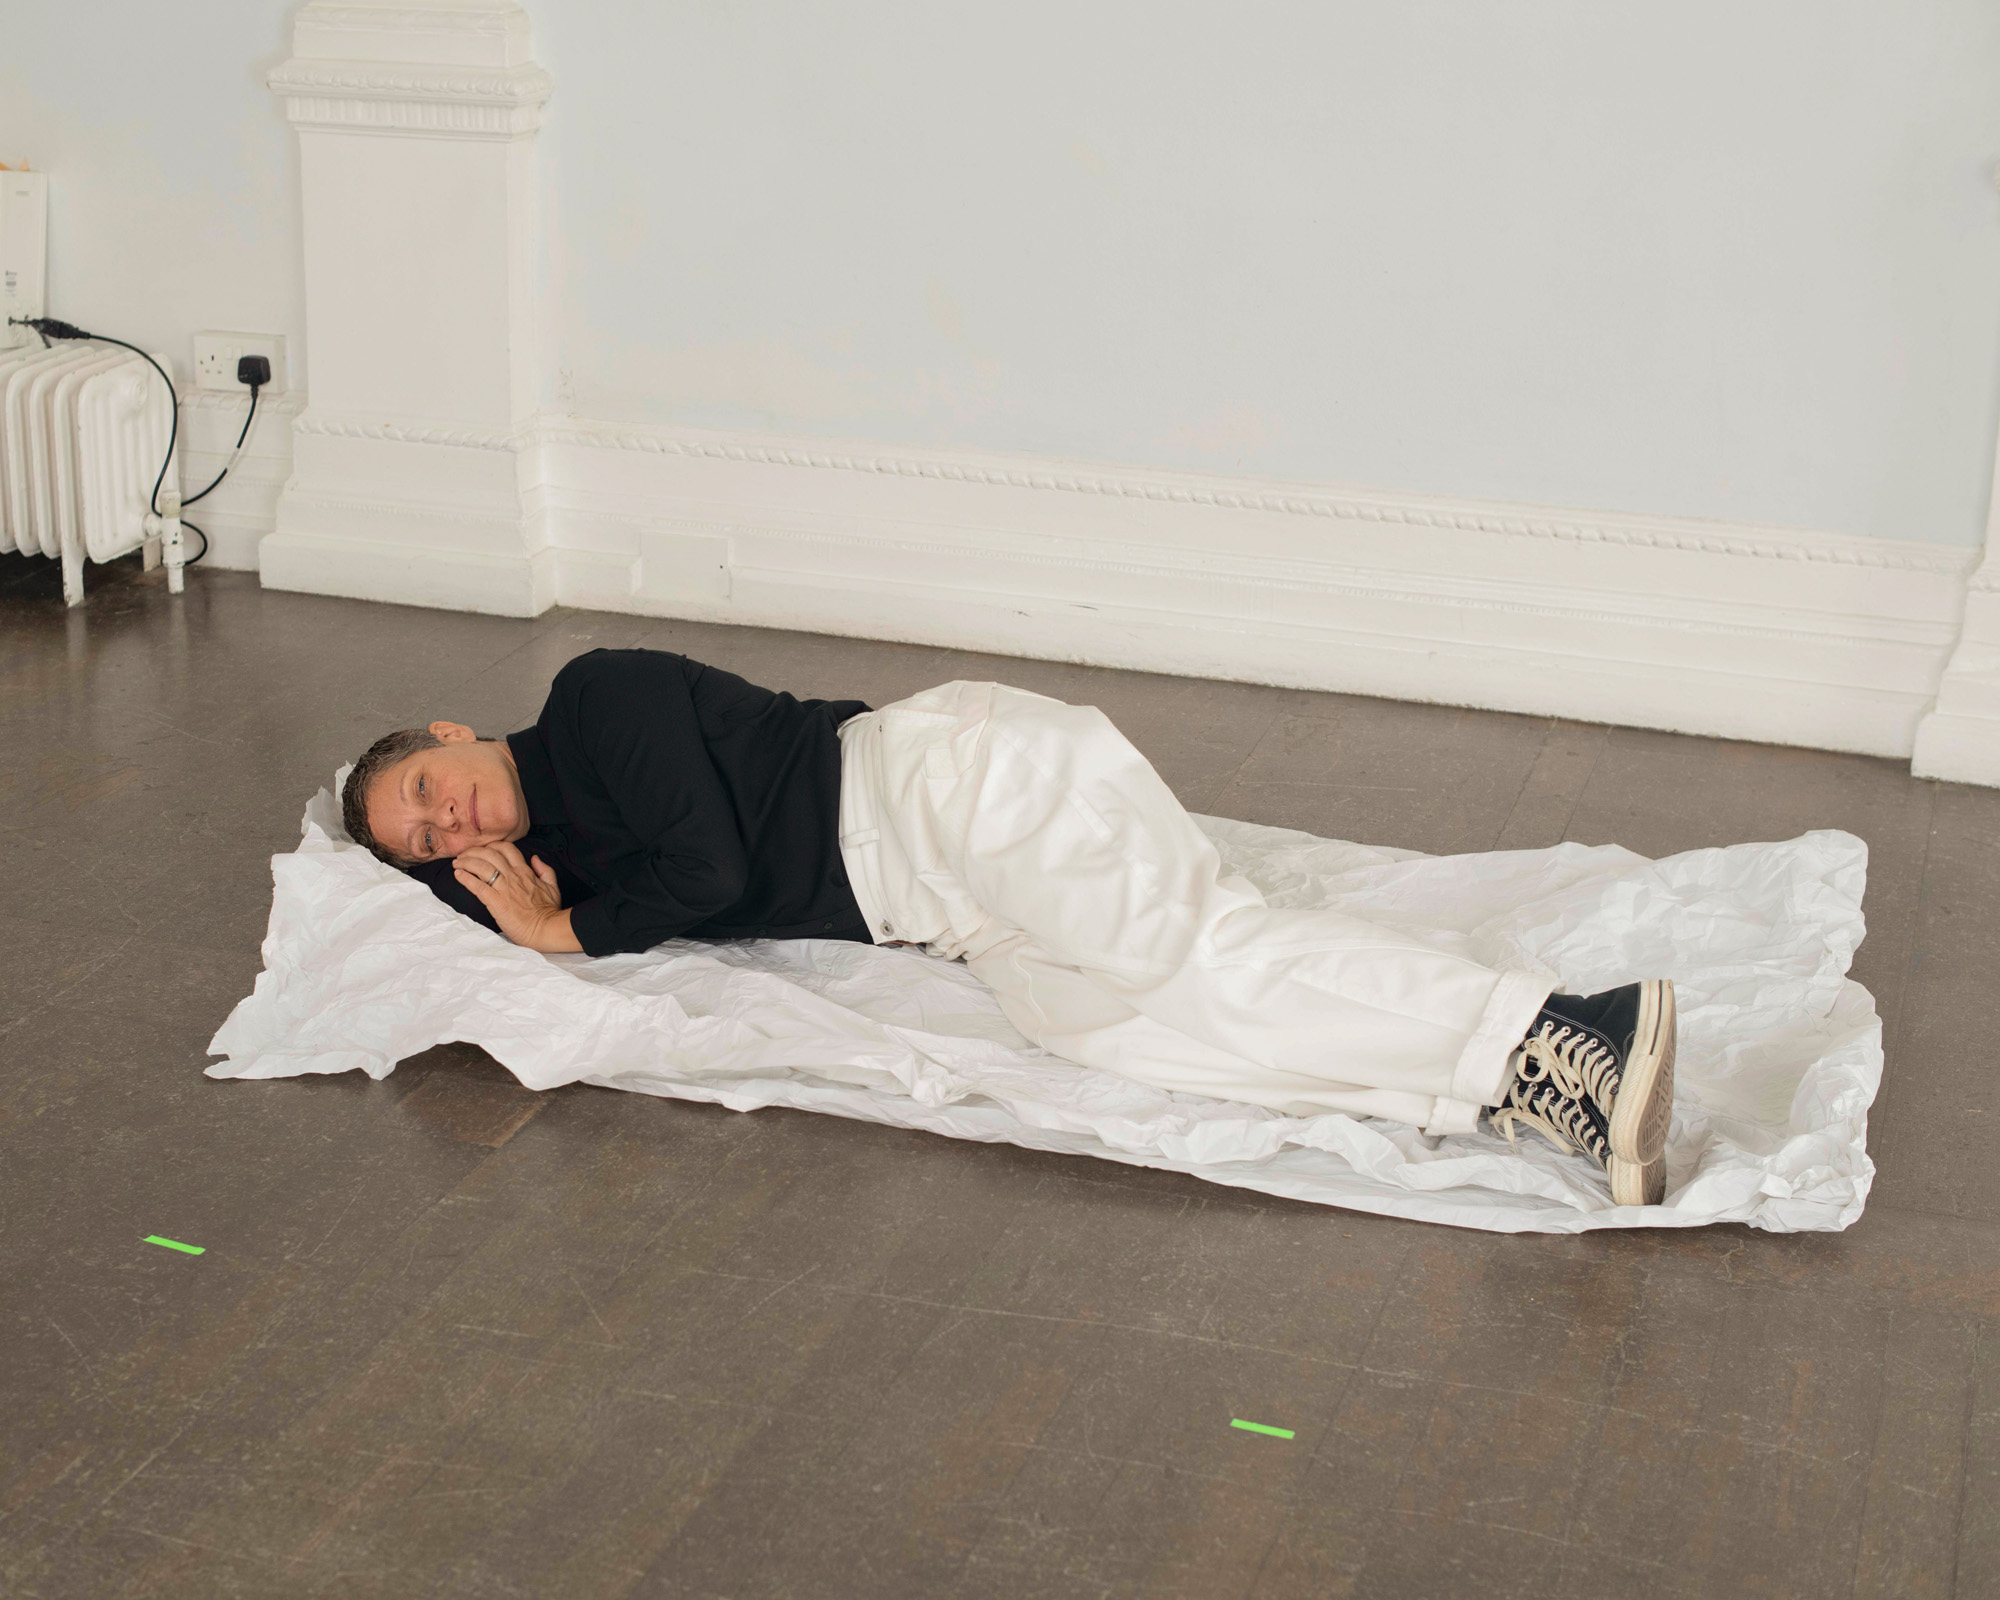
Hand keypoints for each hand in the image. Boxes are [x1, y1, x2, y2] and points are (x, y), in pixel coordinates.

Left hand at [454, 841, 579, 952]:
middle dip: (473, 851)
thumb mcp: (552, 886)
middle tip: (464, 855)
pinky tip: (458, 875)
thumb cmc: (548, 911)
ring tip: (457, 863)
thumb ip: (544, 870)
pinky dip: (465, 878)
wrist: (545, 929)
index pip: (506, 848)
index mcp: (525, 871)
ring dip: (466, 862)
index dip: (492, 846)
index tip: (483, 850)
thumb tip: (535, 858)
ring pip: (481, 866)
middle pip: (489, 854)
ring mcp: (504, 888)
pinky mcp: (496, 902)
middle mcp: (513, 876)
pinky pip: (477, 886)